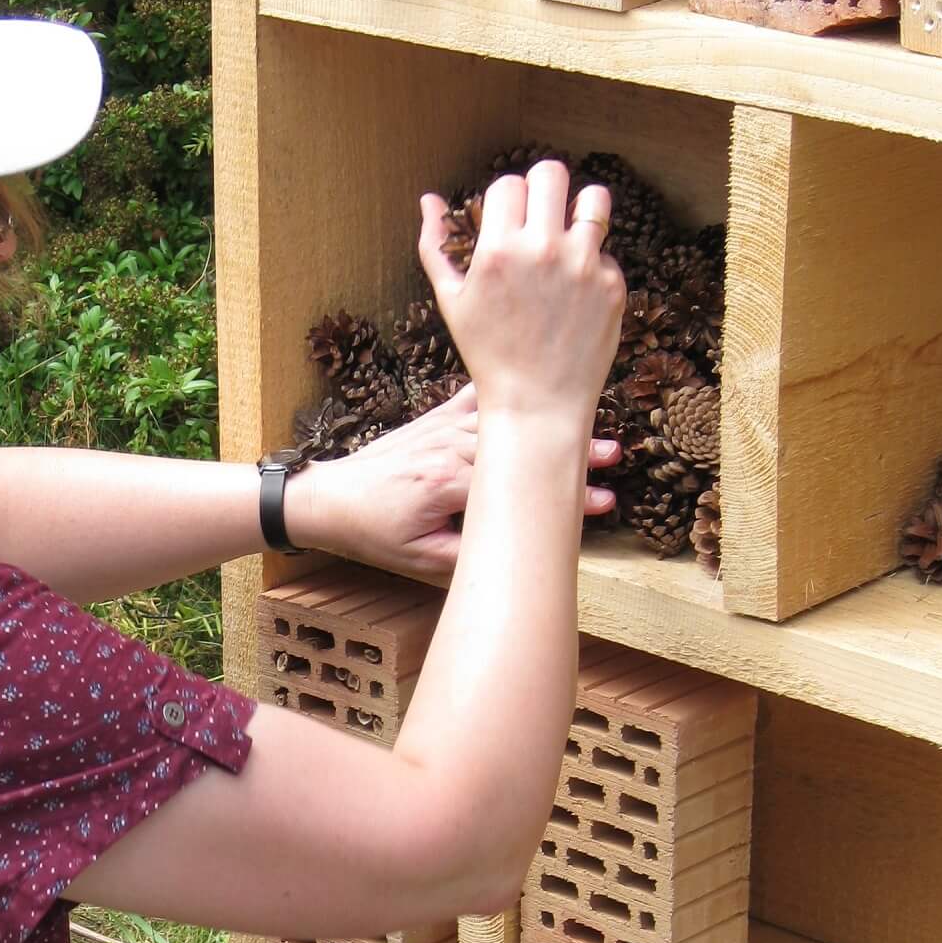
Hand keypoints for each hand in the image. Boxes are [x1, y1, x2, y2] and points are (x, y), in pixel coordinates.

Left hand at [287, 383, 621, 579]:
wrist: (329, 498)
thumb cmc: (373, 533)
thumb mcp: (420, 558)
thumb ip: (467, 553)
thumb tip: (515, 550)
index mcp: (446, 484)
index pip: (515, 486)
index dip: (560, 494)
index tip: (601, 501)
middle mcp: (448, 447)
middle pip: (519, 446)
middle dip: (568, 450)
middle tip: (612, 456)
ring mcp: (442, 427)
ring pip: (506, 421)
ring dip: (547, 425)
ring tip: (590, 428)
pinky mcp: (435, 418)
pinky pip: (477, 400)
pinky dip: (508, 393)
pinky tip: (541, 385)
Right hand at [417, 158, 623, 430]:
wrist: (537, 404)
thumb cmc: (488, 355)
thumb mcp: (451, 301)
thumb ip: (436, 245)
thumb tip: (430, 199)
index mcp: (499, 250)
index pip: (508, 184)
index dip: (506, 198)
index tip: (507, 219)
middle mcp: (543, 249)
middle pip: (551, 173)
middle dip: (542, 187)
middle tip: (540, 212)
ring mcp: (583, 265)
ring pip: (593, 197)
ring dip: (580, 208)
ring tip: (570, 231)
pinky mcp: (612, 284)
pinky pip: (606, 250)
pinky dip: (592, 261)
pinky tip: (576, 291)